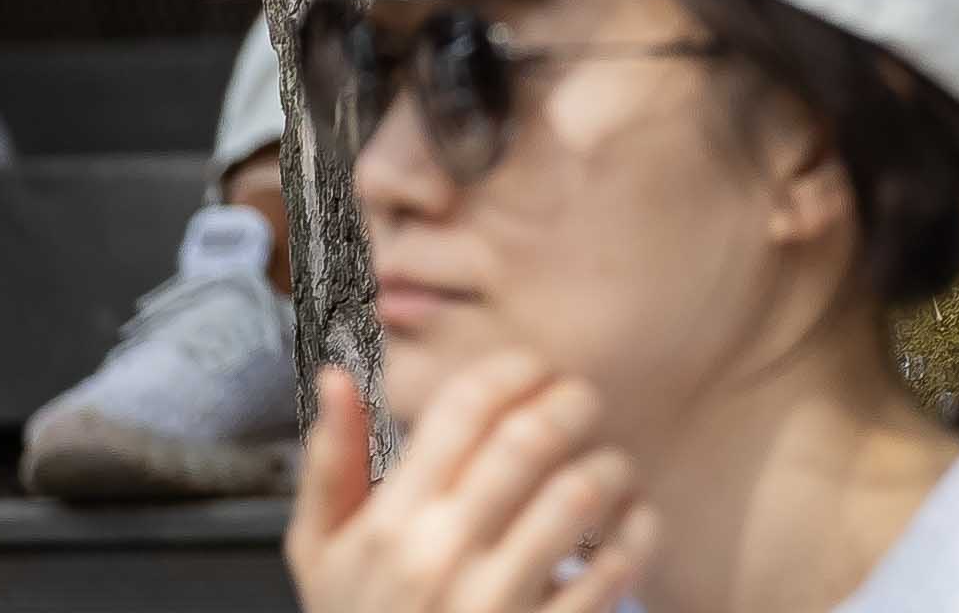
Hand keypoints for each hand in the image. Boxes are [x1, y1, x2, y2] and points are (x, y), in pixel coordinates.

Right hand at [286, 360, 651, 612]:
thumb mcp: (321, 554)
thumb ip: (330, 466)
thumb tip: (337, 375)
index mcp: (387, 526)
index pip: (466, 407)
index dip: (515, 368)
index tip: (535, 370)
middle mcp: (438, 559)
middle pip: (533, 436)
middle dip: (573, 401)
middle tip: (583, 403)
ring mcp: (495, 605)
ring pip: (583, 492)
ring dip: (610, 466)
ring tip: (606, 468)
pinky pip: (618, 564)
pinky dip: (638, 531)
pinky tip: (628, 524)